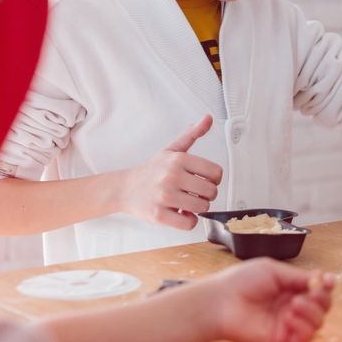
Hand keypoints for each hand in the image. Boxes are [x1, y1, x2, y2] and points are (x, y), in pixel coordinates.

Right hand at [118, 115, 223, 229]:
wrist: (125, 188)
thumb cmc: (152, 170)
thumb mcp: (172, 149)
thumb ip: (192, 135)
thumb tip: (208, 118)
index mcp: (179, 159)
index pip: (216, 172)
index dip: (214, 180)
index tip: (204, 181)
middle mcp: (172, 176)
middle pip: (211, 192)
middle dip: (206, 195)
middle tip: (194, 194)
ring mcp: (164, 196)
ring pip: (202, 208)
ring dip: (197, 208)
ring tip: (186, 203)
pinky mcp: (158, 214)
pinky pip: (189, 223)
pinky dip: (188, 221)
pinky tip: (179, 213)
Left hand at [204, 260, 335, 341]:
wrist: (221, 302)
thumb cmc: (242, 281)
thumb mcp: (273, 270)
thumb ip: (298, 277)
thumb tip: (321, 278)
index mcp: (290, 288)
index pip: (318, 289)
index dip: (326, 285)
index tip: (327, 281)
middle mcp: (292, 306)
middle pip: (323, 307)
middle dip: (322, 299)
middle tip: (313, 293)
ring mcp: (288, 324)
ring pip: (317, 323)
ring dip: (312, 312)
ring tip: (294, 305)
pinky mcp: (282, 340)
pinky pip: (304, 338)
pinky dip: (302, 327)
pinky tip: (288, 318)